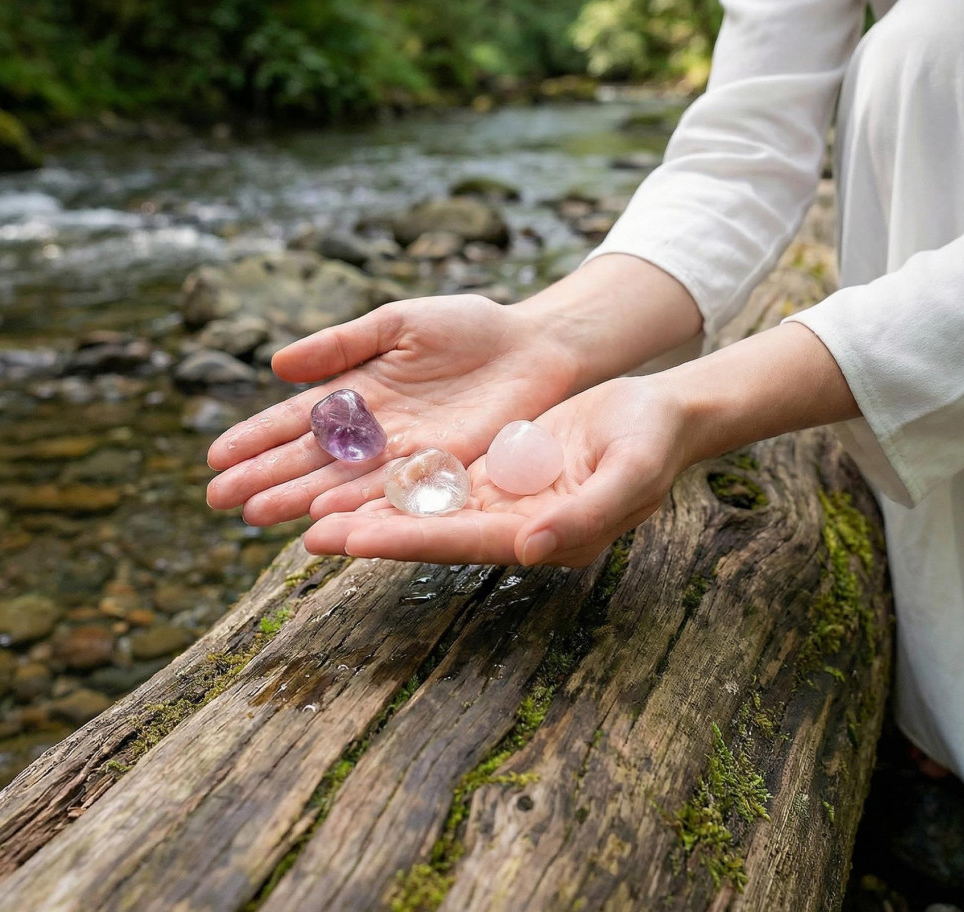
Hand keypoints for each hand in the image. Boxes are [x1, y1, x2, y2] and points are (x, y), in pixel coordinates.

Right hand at [205, 295, 580, 524]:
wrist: (532, 346)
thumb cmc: (467, 328)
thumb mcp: (396, 323)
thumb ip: (340, 344)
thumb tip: (276, 365)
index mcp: (357, 393)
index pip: (296, 420)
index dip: (256, 439)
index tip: (215, 458)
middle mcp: (375, 432)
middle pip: (310, 459)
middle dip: (264, 478)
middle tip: (218, 500)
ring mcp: (406, 455)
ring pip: (343, 482)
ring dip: (300, 499)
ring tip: (256, 515)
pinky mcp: (442, 470)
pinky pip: (394, 491)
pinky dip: (359, 504)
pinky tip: (324, 516)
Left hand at [301, 377, 689, 566]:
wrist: (656, 413)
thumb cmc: (652, 443)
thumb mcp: (630, 475)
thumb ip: (584, 515)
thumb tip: (530, 549)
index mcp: (544, 537)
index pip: (463, 541)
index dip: (406, 539)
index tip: (352, 539)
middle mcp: (512, 526)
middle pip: (430, 530)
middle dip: (369, 531)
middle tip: (307, 532)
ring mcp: (499, 499)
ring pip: (424, 504)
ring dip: (371, 506)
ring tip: (313, 508)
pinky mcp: (492, 470)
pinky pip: (437, 474)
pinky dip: (396, 475)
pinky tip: (355, 470)